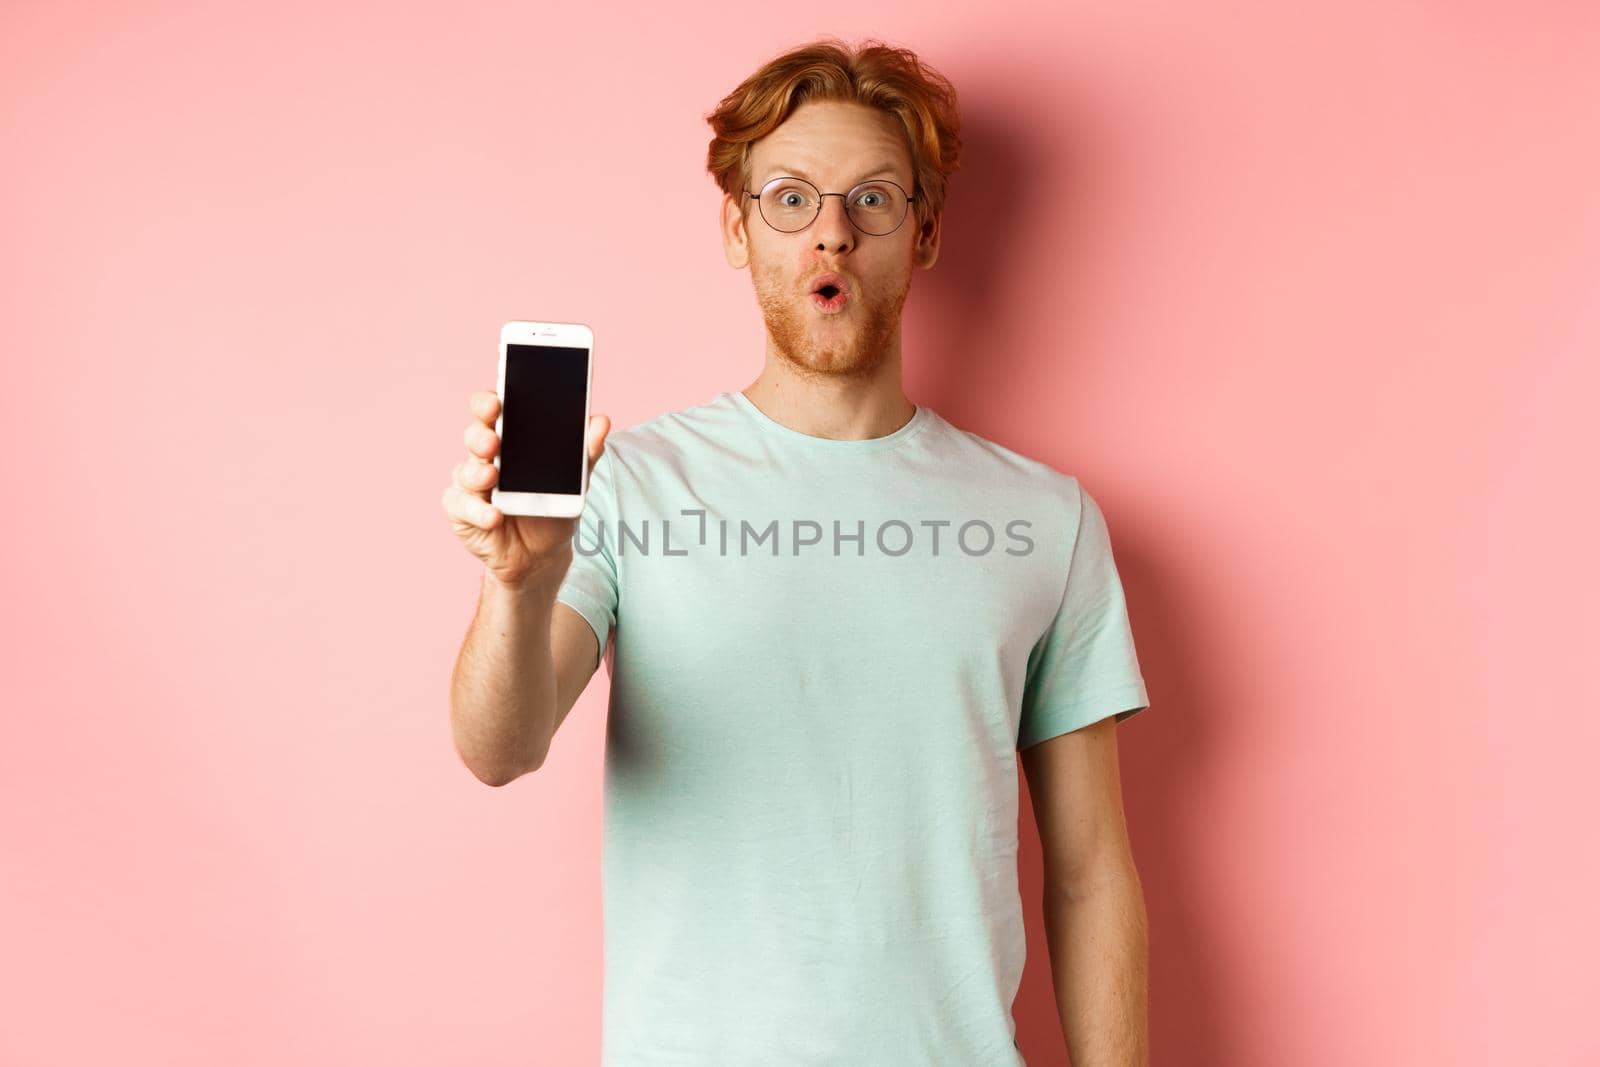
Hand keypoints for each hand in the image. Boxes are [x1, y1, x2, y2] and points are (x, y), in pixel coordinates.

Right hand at [442, 388, 609, 588]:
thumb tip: (601, 421)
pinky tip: (494, 516)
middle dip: (481, 436)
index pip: (492, 411)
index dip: (489, 402)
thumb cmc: (551, 508)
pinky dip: (480, 512)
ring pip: (466, 471)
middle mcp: (485, 458)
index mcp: (509, 440)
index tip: (497, 401)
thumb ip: (585, 452)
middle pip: (475, 437)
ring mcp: (470, 484)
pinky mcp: (462, 511)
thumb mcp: (575, 482)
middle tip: (493, 441)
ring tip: (491, 478)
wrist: (542, 555)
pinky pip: (464, 507)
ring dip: (478, 474)